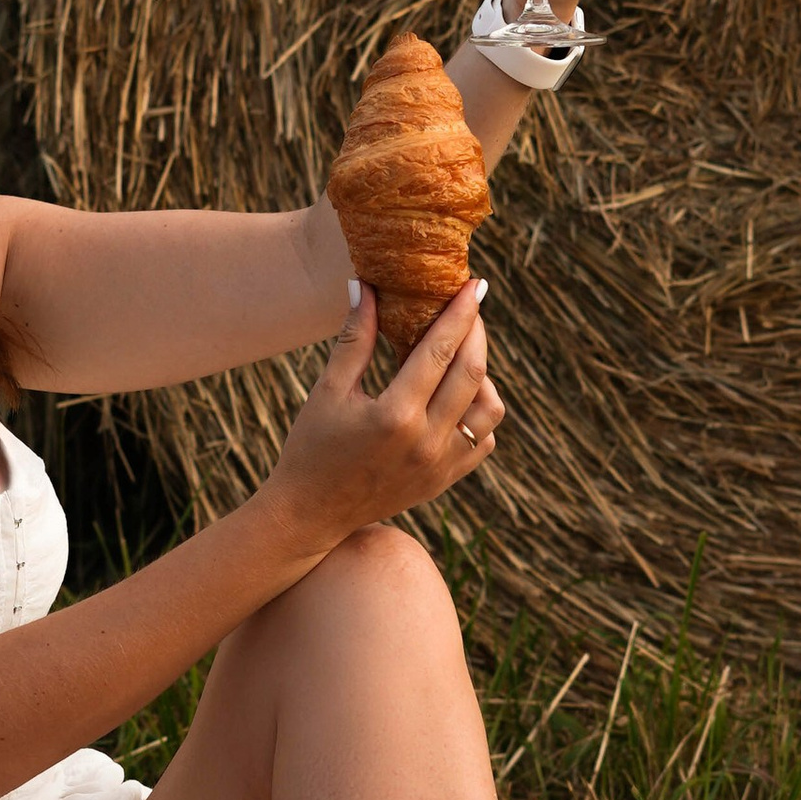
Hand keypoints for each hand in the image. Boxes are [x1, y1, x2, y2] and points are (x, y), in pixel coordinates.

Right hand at [262, 281, 503, 548]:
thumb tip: (365, 286)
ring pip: (489, 409)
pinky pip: (484, 440)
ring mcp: (440, 466)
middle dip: (476, 332)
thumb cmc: (312, 447)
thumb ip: (354, 339)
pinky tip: (457, 395)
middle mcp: (426, 442)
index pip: (441, 350)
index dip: (461, 313)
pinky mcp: (445, 481)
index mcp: (395, 415)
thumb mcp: (328, 390)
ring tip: (460, 355)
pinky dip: (480, 413)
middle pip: (473, 372)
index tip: (475, 285)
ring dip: (483, 375)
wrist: (311, 514)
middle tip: (471, 307)